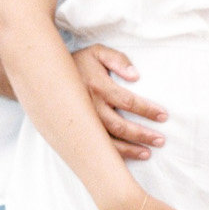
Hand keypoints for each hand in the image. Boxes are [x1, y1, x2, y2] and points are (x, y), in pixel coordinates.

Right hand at [73, 44, 166, 160]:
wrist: (45, 75)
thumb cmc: (78, 62)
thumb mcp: (97, 52)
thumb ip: (118, 59)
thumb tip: (136, 75)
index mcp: (99, 86)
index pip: (128, 101)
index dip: (147, 110)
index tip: (163, 116)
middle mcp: (91, 106)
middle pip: (120, 125)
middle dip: (142, 134)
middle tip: (160, 140)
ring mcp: (83, 120)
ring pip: (108, 141)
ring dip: (129, 149)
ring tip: (148, 153)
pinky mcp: (77, 129)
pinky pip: (95, 145)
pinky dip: (111, 154)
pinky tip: (126, 157)